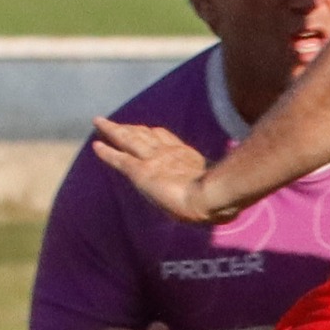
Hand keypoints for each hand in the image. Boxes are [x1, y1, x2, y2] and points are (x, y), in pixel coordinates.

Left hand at [90, 120, 221, 222]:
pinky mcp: (141, 172)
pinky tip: (96, 146)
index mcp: (188, 157)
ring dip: (113, 130)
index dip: (154, 133)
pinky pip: (119, 159)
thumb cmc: (222, 201)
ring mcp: (154, 161)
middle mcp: (169, 153)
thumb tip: (234, 206)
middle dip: (132, 127)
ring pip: (128, 140)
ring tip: (99, 122)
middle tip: (118, 123)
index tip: (148, 129)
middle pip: (145, 134)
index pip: (166, 139)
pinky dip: (107, 152)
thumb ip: (221, 192)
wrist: (212, 198)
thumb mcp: (222, 193)